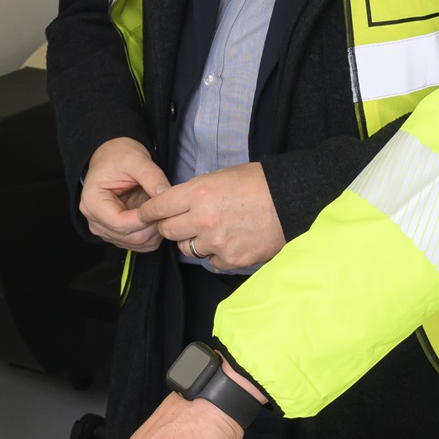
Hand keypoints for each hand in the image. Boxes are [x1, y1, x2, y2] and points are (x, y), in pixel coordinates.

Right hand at [80, 137, 170, 250]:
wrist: (112, 158)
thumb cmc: (118, 156)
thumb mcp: (136, 159)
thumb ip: (152, 177)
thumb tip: (167, 194)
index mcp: (92, 202)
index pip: (120, 223)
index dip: (145, 219)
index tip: (163, 207)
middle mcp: (95, 221)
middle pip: (129, 236)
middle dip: (153, 225)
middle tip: (170, 208)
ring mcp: (106, 230)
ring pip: (137, 243)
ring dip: (155, 231)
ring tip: (164, 210)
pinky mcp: (117, 234)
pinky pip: (139, 244)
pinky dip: (153, 235)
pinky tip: (158, 217)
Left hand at [139, 162, 283, 270]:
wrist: (291, 201)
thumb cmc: (258, 183)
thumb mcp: (220, 177)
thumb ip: (194, 192)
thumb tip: (174, 203)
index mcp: (198, 192)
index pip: (158, 207)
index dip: (149, 211)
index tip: (147, 215)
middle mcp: (203, 219)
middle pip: (167, 231)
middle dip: (171, 226)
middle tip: (182, 222)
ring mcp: (216, 242)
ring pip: (187, 249)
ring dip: (193, 241)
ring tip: (211, 230)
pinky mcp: (231, 259)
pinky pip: (210, 261)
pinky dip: (216, 253)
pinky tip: (230, 240)